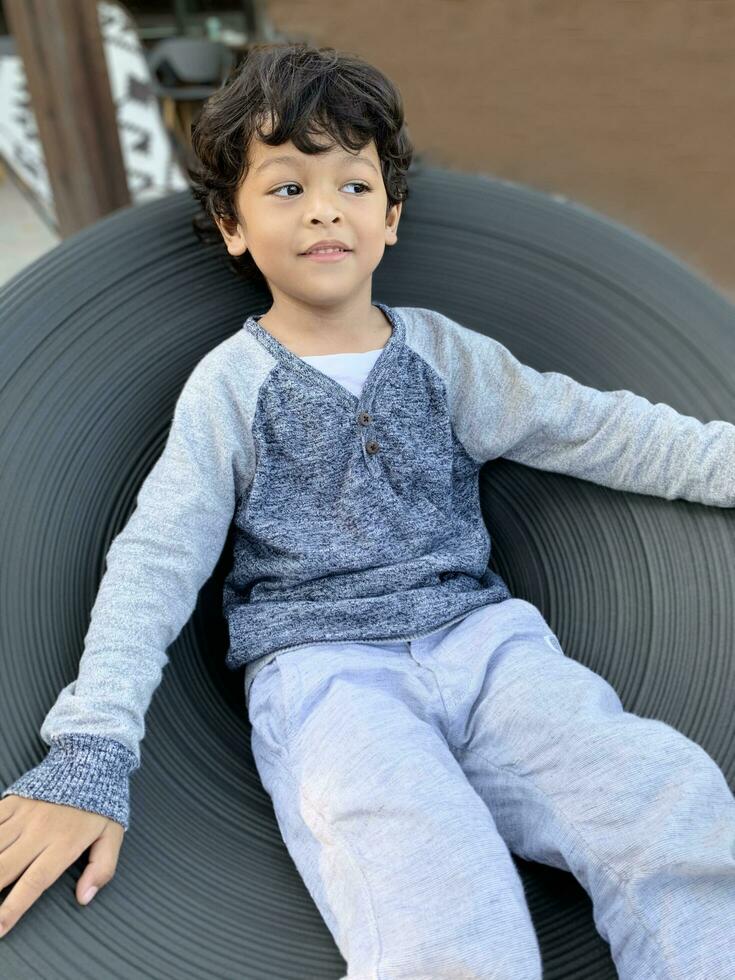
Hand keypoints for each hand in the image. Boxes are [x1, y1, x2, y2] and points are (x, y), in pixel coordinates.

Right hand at [0, 794, 123, 937]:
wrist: (92, 759)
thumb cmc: (101, 803)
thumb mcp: (113, 835)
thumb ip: (102, 868)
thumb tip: (84, 897)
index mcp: (64, 844)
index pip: (34, 882)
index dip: (13, 908)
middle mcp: (39, 832)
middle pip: (3, 868)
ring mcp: (24, 815)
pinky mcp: (14, 801)